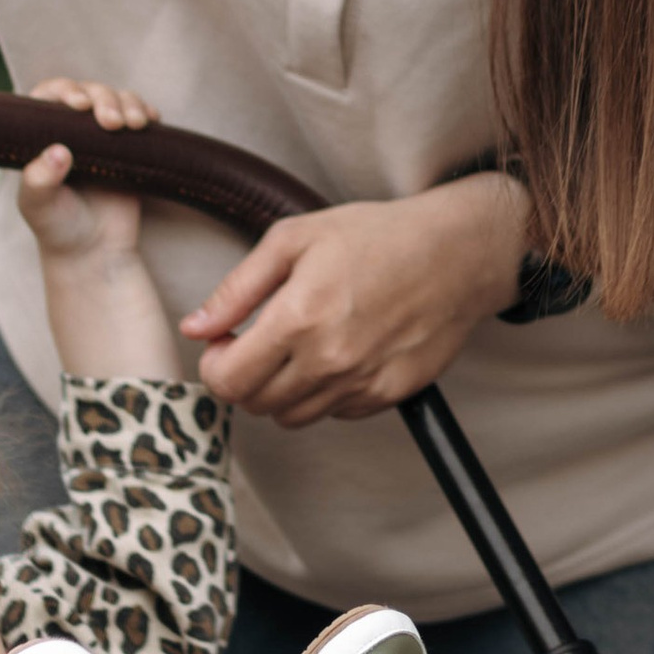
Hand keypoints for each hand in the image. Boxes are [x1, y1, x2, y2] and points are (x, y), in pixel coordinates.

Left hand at [18, 80, 180, 384]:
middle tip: (111, 123)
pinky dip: (147, 111)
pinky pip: (140, 116)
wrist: (94, 253)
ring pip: (117, 98)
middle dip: (104, 98)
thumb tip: (58, 151)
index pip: (49, 96)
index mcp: (42, 137)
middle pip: (89, 92)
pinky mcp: (130, 147)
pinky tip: (152, 120)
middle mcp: (72, 130)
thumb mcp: (39, 207)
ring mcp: (102, 137)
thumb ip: (39, 180)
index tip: (78, 105)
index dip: (64, 90)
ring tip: (135, 124)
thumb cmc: (58, 229)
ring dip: (128, 102)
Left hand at [180, 172, 527, 426]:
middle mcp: (329, 359)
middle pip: (255, 403)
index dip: (214, 365)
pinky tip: (337, 353)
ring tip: (299, 347)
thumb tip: (195, 326)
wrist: (458, 252)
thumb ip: (238, 287)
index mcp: (299, 317)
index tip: (224, 344)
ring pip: (291, 416)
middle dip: (245, 376)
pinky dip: (324, 392)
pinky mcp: (387, 395)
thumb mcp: (296, 237)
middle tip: (259, 342)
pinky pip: (334, 413)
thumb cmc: (379, 236)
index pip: (227, 380)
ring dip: (282, 390)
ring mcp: (361, 382)